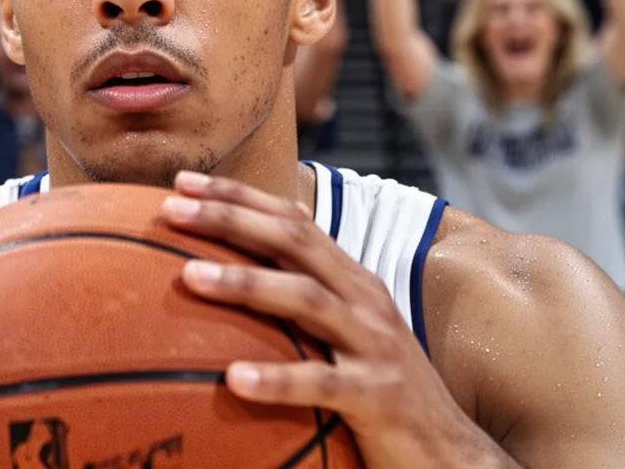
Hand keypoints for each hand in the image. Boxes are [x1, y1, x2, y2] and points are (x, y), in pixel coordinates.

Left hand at [160, 172, 494, 467]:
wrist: (453, 451)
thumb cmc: (379, 386)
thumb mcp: (341, 333)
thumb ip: (296, 303)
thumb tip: (221, 280)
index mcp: (351, 278)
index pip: (292, 220)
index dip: (239, 197)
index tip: (182, 183)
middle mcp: (364, 298)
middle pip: (293, 242)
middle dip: (230, 218)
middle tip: (171, 210)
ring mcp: (375, 343)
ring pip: (305, 299)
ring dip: (244, 284)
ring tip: (189, 277)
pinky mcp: (380, 395)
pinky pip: (323, 383)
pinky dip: (278, 378)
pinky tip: (234, 380)